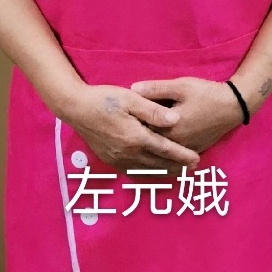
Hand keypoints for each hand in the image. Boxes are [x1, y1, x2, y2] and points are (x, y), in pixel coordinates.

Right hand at [62, 83, 201, 179]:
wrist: (75, 108)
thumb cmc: (104, 99)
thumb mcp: (130, 98)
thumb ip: (153, 110)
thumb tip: (175, 119)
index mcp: (135, 137)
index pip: (165, 149)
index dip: (182, 155)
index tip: (196, 160)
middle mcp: (128, 153)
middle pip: (158, 164)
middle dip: (177, 167)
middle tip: (193, 168)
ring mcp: (118, 159)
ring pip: (146, 171)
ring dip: (164, 173)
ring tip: (178, 172)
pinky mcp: (110, 160)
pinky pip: (132, 171)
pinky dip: (147, 174)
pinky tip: (152, 171)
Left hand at [129, 77, 243, 156]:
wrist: (233, 106)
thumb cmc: (206, 94)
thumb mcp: (180, 86)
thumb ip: (155, 89)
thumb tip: (132, 88)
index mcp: (170, 130)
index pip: (142, 131)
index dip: (131, 125)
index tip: (119, 121)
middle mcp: (176, 145)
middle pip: (150, 145)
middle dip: (137, 139)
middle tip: (122, 134)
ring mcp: (186, 150)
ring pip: (162, 154)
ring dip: (148, 151)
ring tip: (133, 148)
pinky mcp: (194, 150)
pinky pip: (174, 157)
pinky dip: (163, 156)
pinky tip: (153, 155)